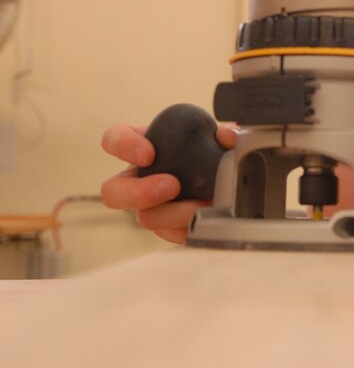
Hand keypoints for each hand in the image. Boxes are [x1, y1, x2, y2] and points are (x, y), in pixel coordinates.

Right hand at [100, 123, 236, 243]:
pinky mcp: (168, 226)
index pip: (114, 140)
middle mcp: (139, 178)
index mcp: (143, 146)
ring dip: (172, 214)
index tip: (148, 154)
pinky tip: (206, 219)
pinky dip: (188, 228)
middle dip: (138, 192)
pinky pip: (169, 234)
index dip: (124, 146)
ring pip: (143, 218)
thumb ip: (224, 133)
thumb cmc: (211, 149)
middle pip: (112, 192)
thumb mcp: (216, 135)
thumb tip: (226, 136)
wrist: (227, 175)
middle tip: (171, 186)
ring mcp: (150, 206)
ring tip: (201, 204)